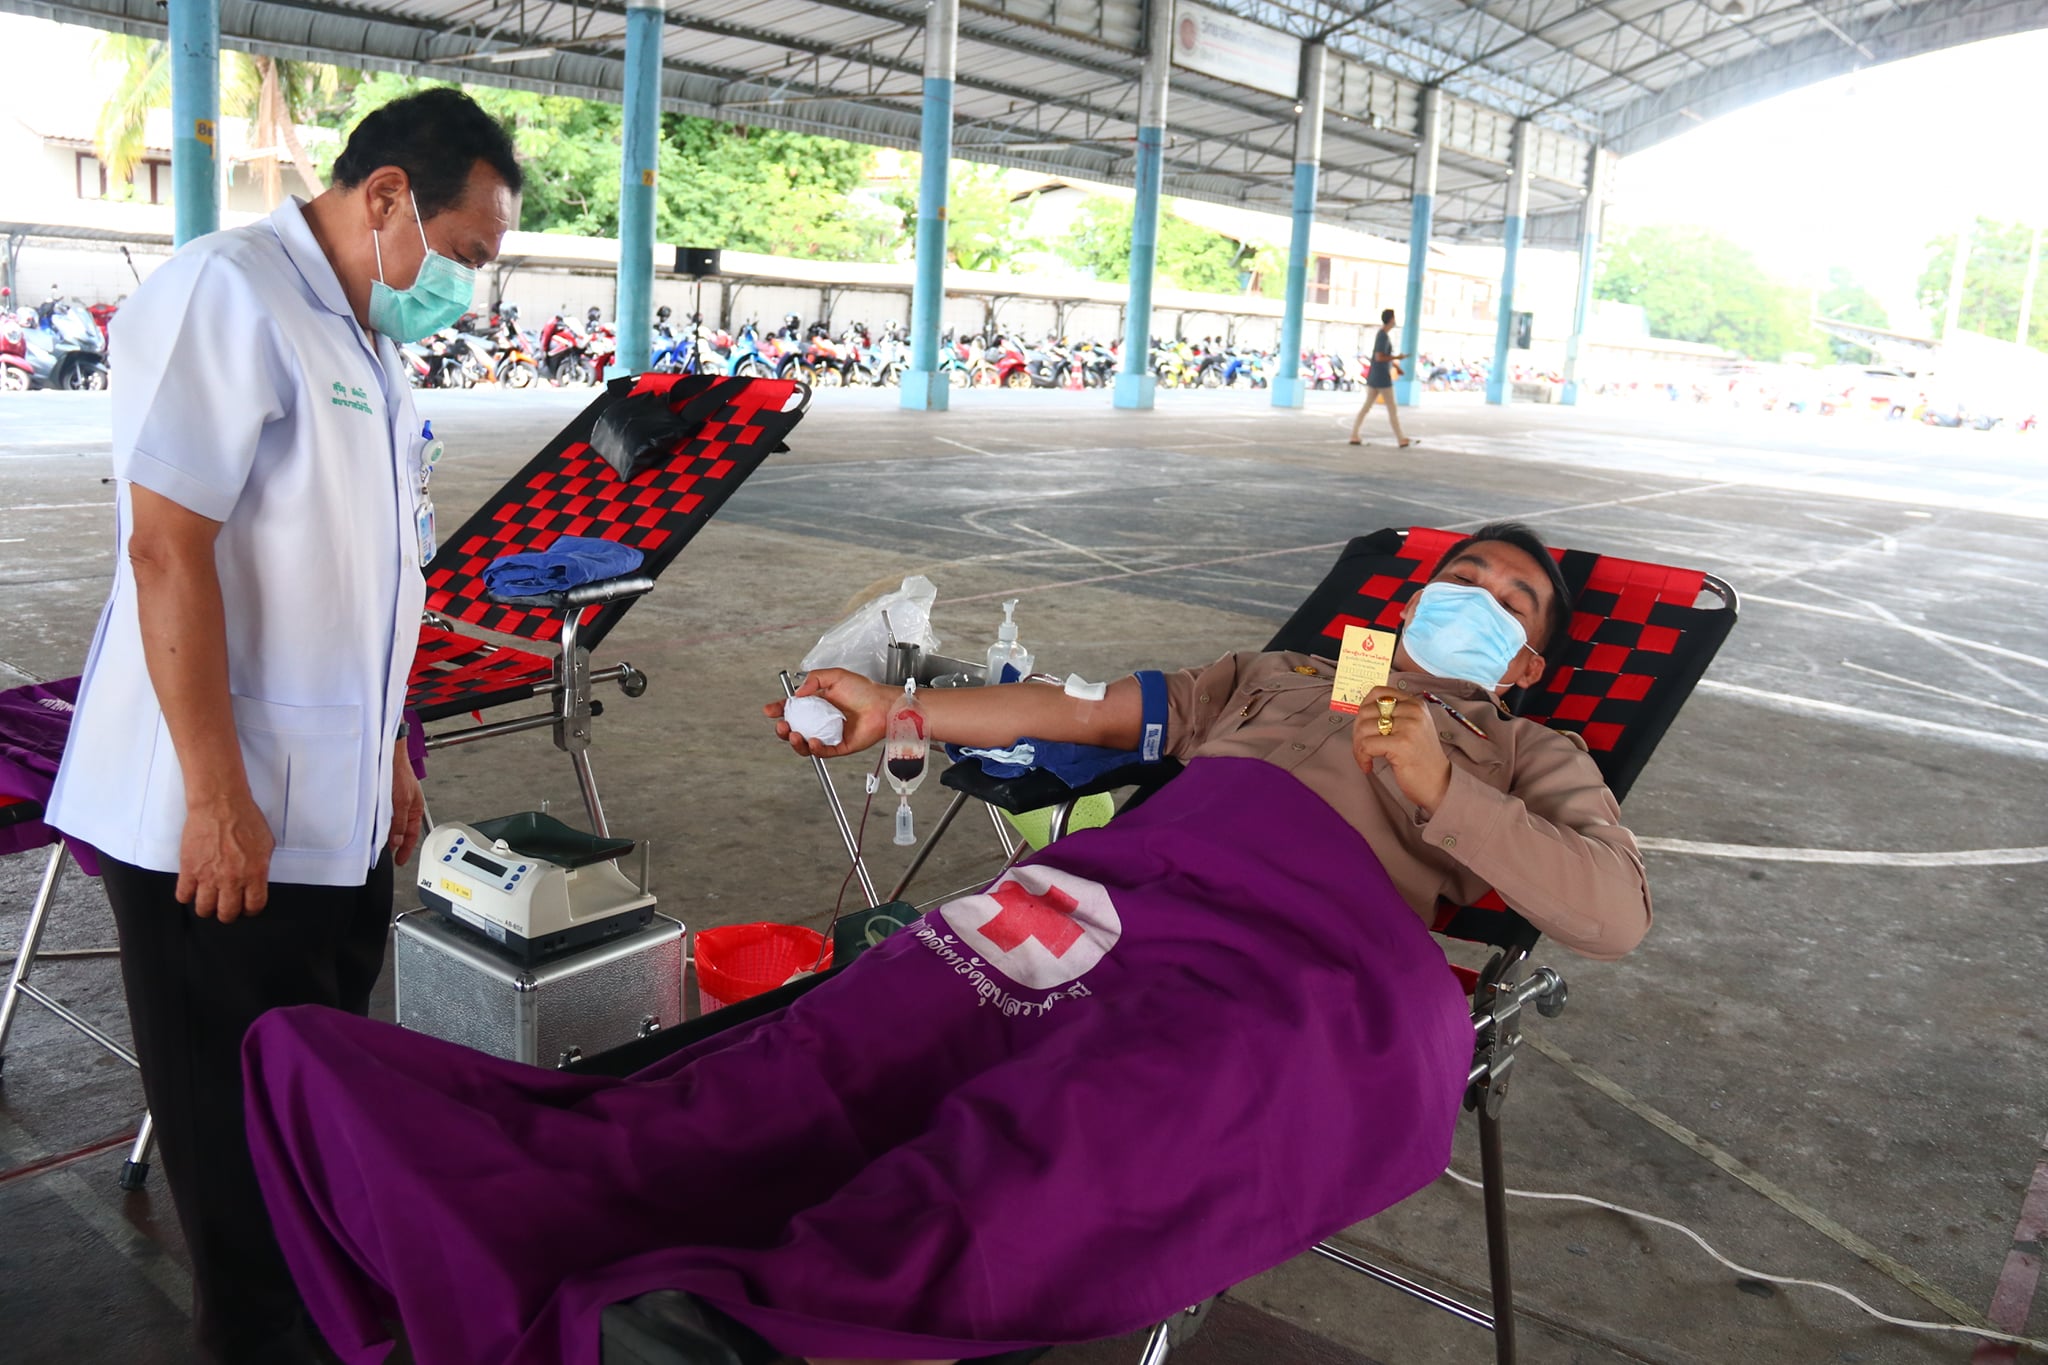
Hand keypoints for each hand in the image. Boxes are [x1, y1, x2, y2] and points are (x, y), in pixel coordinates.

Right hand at [177, 792, 274, 921]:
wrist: (220, 805)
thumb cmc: (244, 819)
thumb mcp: (266, 844)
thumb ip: (261, 866)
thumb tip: (258, 880)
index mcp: (255, 873)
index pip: (253, 906)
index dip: (250, 911)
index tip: (247, 909)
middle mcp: (232, 879)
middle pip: (227, 914)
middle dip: (227, 914)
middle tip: (226, 908)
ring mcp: (208, 876)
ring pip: (203, 909)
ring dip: (206, 908)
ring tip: (209, 900)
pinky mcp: (189, 869)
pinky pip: (183, 895)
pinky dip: (186, 896)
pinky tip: (192, 890)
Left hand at [389, 746, 425, 864]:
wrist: (387, 754)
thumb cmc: (400, 772)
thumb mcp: (401, 801)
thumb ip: (399, 823)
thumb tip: (397, 841)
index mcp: (415, 809)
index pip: (412, 836)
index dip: (406, 850)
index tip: (399, 861)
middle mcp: (405, 807)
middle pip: (401, 831)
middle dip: (396, 843)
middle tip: (388, 855)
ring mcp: (394, 802)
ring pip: (390, 823)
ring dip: (385, 832)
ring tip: (378, 843)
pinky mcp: (384, 797)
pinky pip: (382, 815)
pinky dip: (378, 822)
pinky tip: (371, 825)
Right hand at [764, 668, 889, 758]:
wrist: (883, 705)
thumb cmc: (864, 690)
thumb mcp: (835, 676)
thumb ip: (814, 679)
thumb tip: (796, 693)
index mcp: (817, 704)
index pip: (792, 709)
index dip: (779, 710)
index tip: (770, 710)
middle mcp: (821, 720)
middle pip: (794, 729)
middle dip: (783, 730)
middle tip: (782, 726)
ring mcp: (829, 734)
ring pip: (805, 744)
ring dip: (795, 742)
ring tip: (794, 735)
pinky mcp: (839, 747)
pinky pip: (823, 751)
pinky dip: (815, 748)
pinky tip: (812, 741)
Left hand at [1351, 686, 1452, 814]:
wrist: (1439, 782)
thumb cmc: (1420, 757)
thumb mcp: (1411, 728)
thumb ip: (1393, 716)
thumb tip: (1361, 712)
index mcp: (1415, 703)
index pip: (1378, 692)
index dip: (1363, 709)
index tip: (1363, 727)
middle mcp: (1413, 711)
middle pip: (1366, 711)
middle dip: (1357, 732)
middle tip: (1362, 748)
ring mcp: (1409, 726)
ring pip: (1364, 727)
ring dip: (1358, 747)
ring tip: (1366, 759)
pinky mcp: (1402, 744)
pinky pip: (1367, 744)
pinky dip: (1362, 757)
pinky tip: (1369, 766)